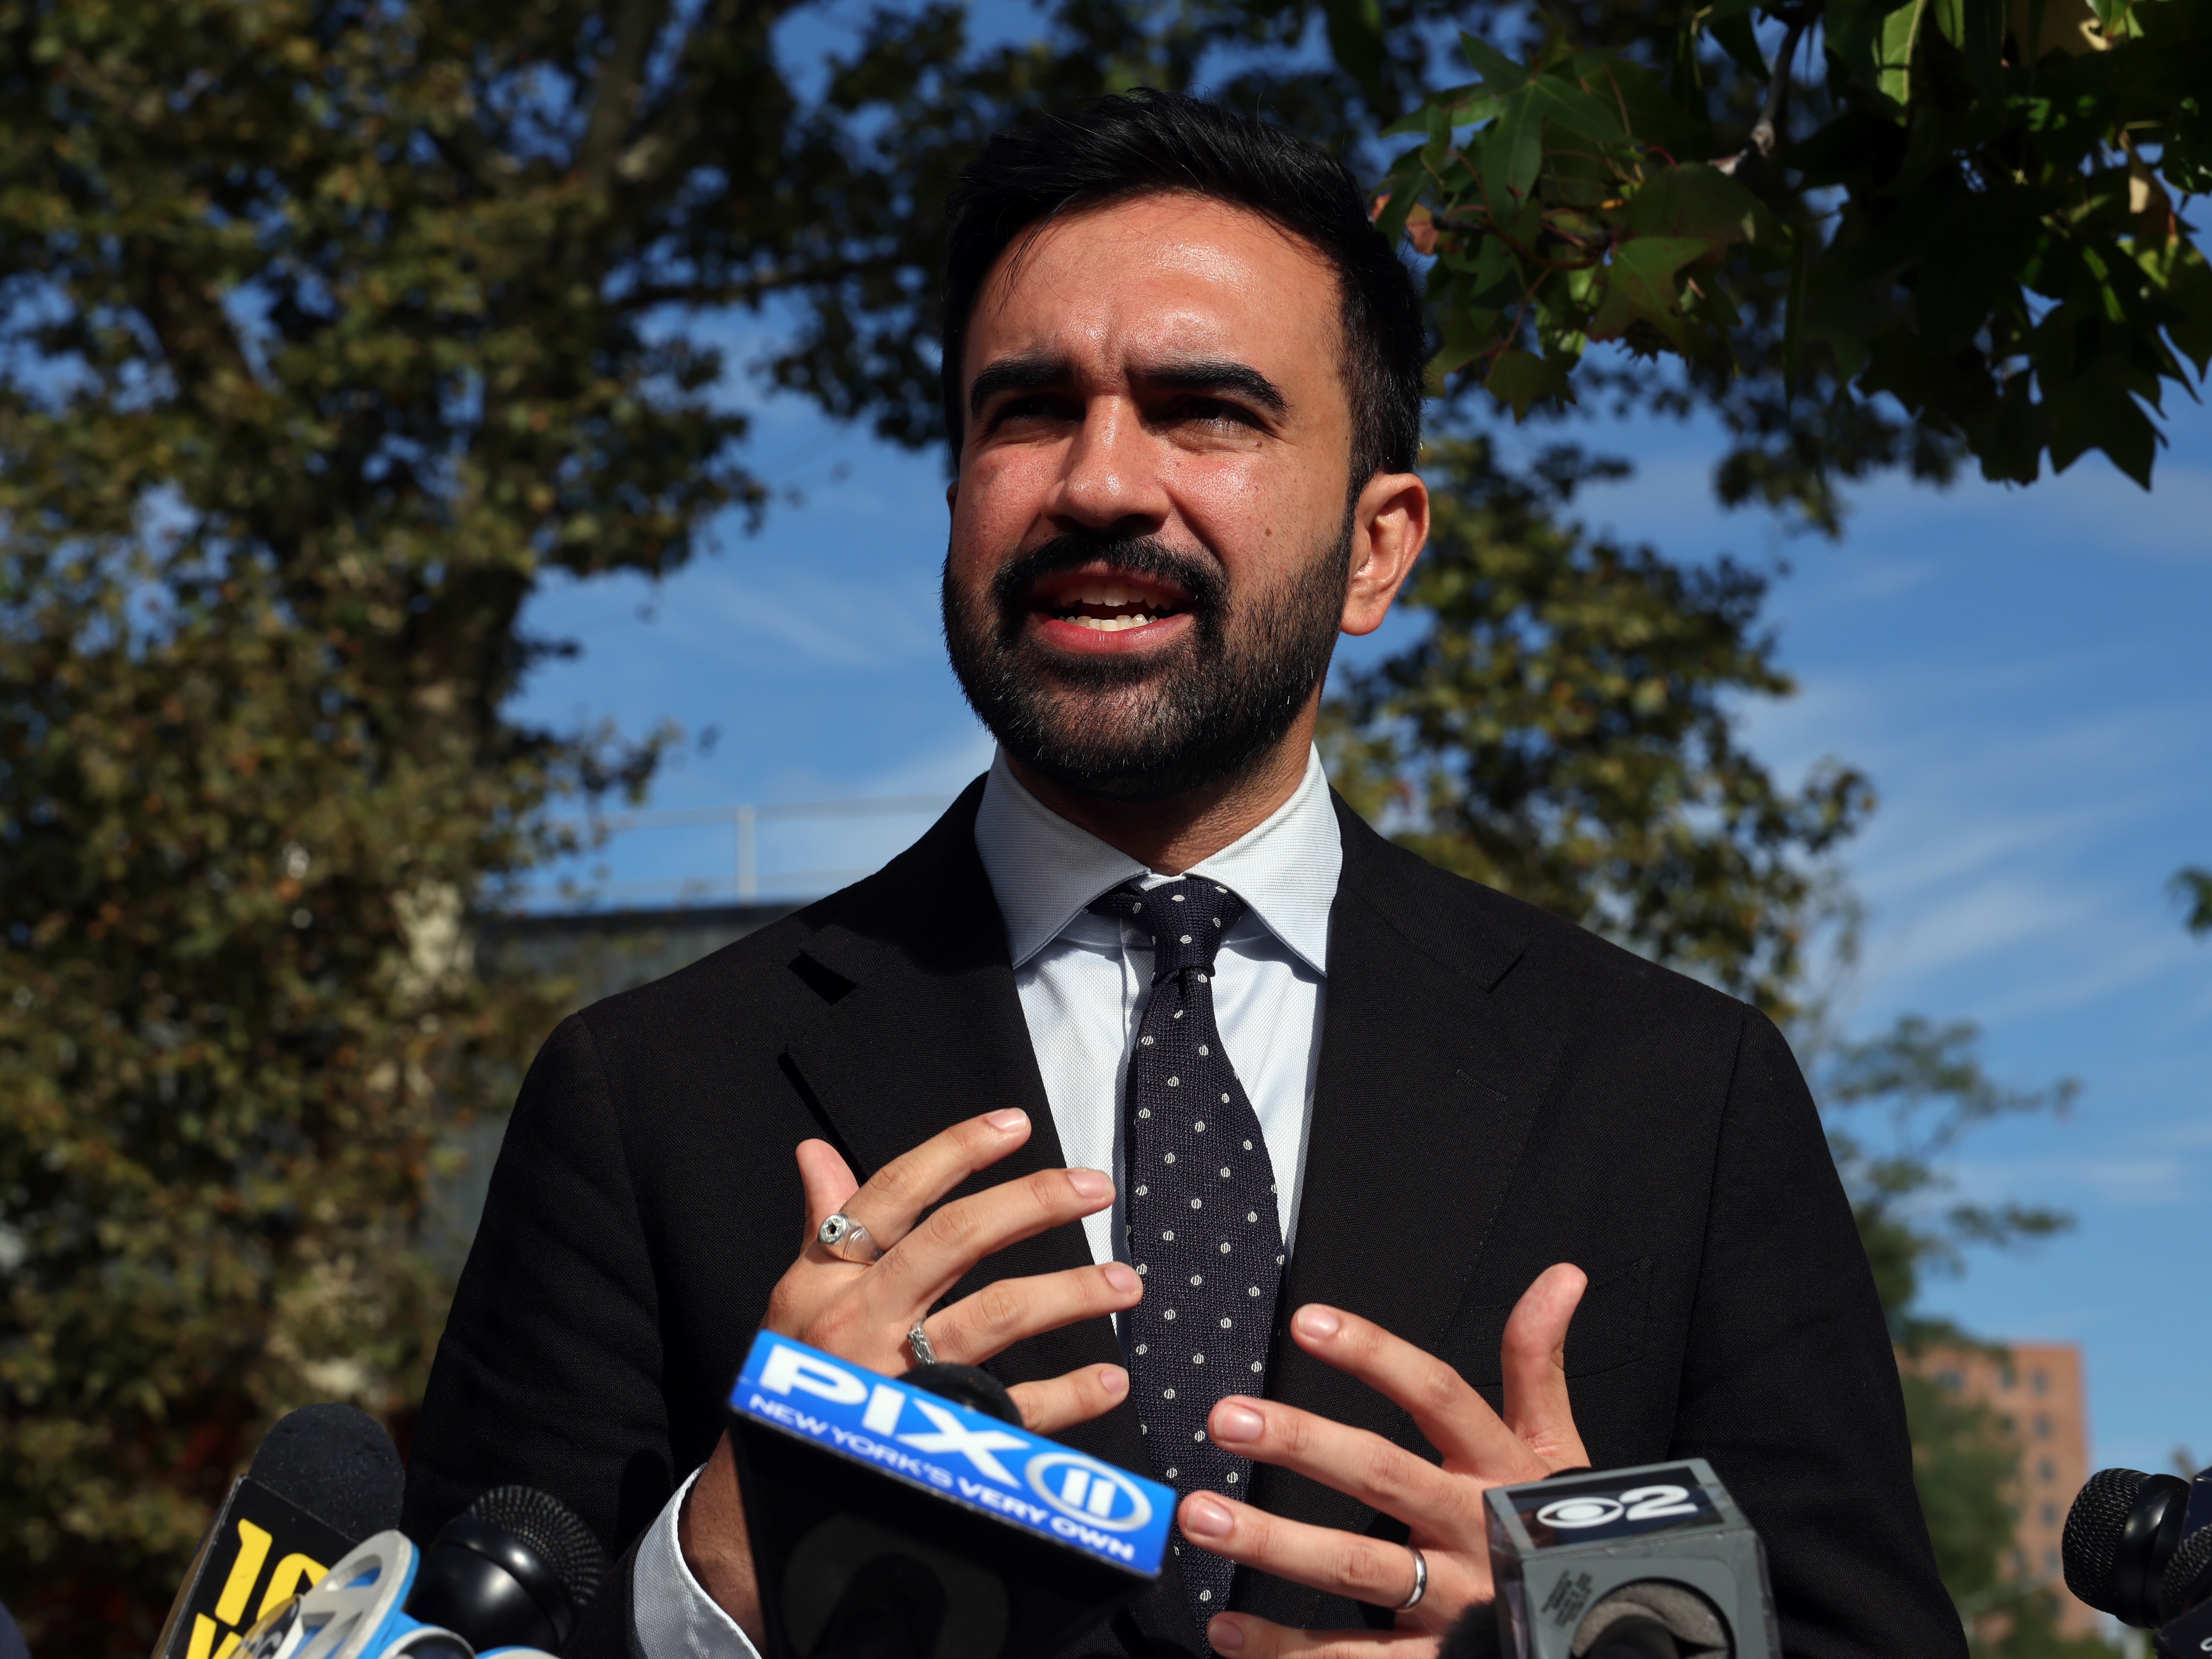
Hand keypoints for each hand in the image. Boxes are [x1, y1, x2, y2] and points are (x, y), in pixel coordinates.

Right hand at [682, 1108, 1143, 1635]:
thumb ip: (822, 1224)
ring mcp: (896, 1382)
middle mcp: (860, 1321)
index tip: (1015, 1123)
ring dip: (1066, 1296)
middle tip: (1094, 1187)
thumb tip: (816, 1150)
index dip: (954, 1152)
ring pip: (991, 1319)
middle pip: (954, 1242)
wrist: (762, 1503)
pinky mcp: (927, 1440)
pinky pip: (1008, 1413)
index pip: (893, 1195)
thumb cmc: (789, 1381)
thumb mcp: (796, 1299)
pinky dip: (1064, 1398)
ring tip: (1125, 1281)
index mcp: (828, 1279)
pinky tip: (1108, 1381)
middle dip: (1030, 1205)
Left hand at [1175, 1263, 1588, 1658]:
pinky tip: (1225, 1628)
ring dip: (1273, 1542)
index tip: (1307, 1321)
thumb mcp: (1554, 1449)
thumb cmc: (1551, 1528)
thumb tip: (1560, 1277)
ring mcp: (1451, 1600)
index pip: (1438, 1395)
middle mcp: (1471, 1529)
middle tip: (1227, 1417)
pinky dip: (1285, 1649)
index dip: (1377, 1356)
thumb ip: (1538, 1364)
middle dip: (1303, 1444)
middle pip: (1383, 1476)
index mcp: (1499, 1469)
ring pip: (1355, 1567)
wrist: (1607, 1639)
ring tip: (1202, 1516)